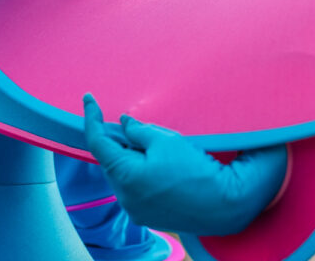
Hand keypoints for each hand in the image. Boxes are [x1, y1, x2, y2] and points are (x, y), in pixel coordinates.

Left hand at [82, 94, 285, 235]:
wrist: (225, 203)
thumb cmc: (196, 168)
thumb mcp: (166, 140)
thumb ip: (138, 130)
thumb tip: (124, 124)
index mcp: (125, 177)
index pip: (98, 142)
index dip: (91, 118)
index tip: (88, 99)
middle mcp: (125, 198)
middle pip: (111, 161)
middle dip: (116, 140)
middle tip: (129, 123)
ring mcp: (136, 211)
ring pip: (123, 176)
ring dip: (129, 158)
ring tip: (151, 145)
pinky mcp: (149, 216)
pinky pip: (135, 189)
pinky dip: (139, 173)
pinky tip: (158, 165)